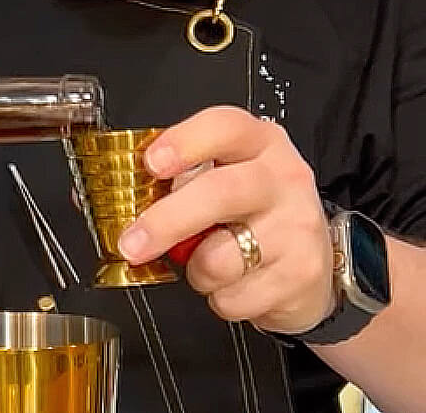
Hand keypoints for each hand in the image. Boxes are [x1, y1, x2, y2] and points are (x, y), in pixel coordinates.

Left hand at [116, 106, 335, 334]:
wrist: (314, 261)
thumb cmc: (255, 212)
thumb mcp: (224, 177)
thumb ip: (177, 180)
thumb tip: (111, 197)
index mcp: (259, 143)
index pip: (225, 127)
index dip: (185, 142)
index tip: (151, 164)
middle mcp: (283, 178)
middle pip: (221, 192)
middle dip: (168, 220)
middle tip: (133, 242)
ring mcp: (296, 227)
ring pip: (221, 257)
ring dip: (197, 270)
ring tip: (209, 261)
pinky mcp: (300, 275)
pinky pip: (234, 297)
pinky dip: (220, 298)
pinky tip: (237, 282)